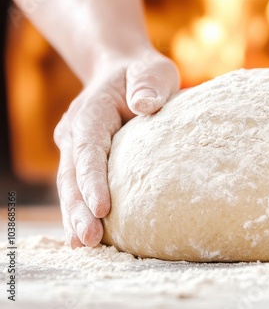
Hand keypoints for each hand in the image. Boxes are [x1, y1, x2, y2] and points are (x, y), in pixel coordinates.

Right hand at [54, 49, 178, 247]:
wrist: (122, 71)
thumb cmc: (141, 74)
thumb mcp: (151, 70)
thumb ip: (147, 85)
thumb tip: (145, 105)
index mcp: (91, 114)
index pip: (88, 150)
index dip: (92, 180)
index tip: (102, 208)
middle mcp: (77, 133)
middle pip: (73, 175)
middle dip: (78, 209)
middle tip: (88, 240)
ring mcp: (76, 148)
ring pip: (70, 185)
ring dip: (75, 215)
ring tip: (82, 245)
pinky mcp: (84, 159)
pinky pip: (79, 187)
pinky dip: (80, 210)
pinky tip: (87, 235)